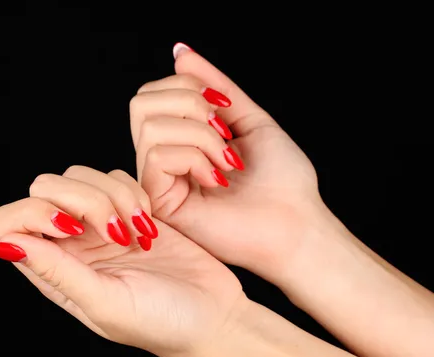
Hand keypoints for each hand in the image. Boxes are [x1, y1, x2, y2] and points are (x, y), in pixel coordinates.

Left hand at [0, 166, 243, 356]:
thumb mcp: (106, 302)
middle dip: (83, 199)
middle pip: (45, 188)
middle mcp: (70, 244)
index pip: (10, 223)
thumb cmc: (162, 322)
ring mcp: (99, 225)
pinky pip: (116, 177)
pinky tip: (150, 225)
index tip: (72, 228)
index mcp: (54, 271)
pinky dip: (133, 193)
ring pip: (80, 175)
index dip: (32, 214)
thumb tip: (5, 244)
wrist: (214, 315)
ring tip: (138, 233)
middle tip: (116, 232)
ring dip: (113, 196)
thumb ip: (57, 272)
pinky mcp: (129, 210)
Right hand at [129, 45, 321, 279]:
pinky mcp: (160, 203)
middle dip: (189, 102)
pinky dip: (193, 157)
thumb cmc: (281, 181)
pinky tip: (216, 178)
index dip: (186, 85)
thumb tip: (181, 52)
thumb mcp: (248, 119)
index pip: (153, 94)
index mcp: (181, 141)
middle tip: (222, 129)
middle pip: (141, 102)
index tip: (225, 107)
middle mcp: (164, 159)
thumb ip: (214, 86)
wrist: (296, 225)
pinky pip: (155, 155)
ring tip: (226, 160)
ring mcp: (159, 182)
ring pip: (149, 126)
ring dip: (200, 134)